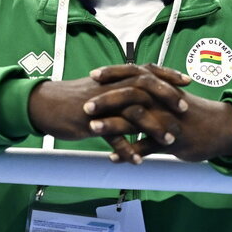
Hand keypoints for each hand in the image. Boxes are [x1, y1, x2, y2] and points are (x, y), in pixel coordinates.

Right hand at [26, 66, 189, 161]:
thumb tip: (140, 92)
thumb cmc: (73, 100)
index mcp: (114, 78)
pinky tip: (138, 161)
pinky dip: (126, 149)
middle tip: (185, 108)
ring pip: (132, 112)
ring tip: (169, 140)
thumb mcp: (100, 90)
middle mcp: (110, 87)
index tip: (186, 81)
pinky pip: (112, 137)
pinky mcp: (91, 122)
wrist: (44, 105)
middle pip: (145, 86)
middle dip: (167, 96)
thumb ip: (120, 90)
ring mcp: (101, 105)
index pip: (146, 71)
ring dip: (153, 127)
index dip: (167, 75)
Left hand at [86, 64, 231, 163]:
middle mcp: (163, 101)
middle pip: (131, 95)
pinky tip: (113, 158)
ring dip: (114, 124)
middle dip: (106, 99)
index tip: (93, 75)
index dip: (113, 74)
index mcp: (162, 88)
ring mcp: (167, 121)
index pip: (135, 74)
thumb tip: (134, 86)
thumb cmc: (194, 114)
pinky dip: (130, 152)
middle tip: (85, 104)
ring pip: (137, 120)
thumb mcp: (174, 98)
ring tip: (93, 128)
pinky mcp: (173, 140)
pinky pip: (148, 146)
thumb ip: (154, 92)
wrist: (221, 129)